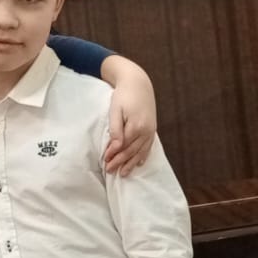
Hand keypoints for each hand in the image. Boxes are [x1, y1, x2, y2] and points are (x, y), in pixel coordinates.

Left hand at [100, 54, 155, 174]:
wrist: (138, 83)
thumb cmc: (123, 95)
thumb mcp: (115, 110)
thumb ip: (115, 130)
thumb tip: (114, 148)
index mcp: (136, 126)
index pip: (123, 146)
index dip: (114, 155)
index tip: (105, 162)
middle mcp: (146, 131)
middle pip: (131, 151)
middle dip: (120, 162)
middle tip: (110, 171)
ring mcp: (151, 131)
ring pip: (140, 152)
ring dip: (131, 163)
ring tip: (124, 174)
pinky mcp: (152, 129)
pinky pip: (148, 146)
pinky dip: (143, 156)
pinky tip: (139, 163)